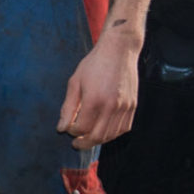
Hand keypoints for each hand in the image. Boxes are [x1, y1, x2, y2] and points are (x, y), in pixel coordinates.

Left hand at [58, 29, 141, 149]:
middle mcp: (111, 106)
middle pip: (96, 137)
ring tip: (89, 137)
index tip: (68, 127)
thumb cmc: (94, 64)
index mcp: (94, 99)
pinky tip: (104, 129)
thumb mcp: (75, 82)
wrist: (119, 49)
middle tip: (76, 143)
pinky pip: (123, 128)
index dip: (72, 132)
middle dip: (84, 143)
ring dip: (98, 139)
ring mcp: (124, 107)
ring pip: (111, 135)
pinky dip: (113, 133)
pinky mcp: (133, 106)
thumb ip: (68, 107)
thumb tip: (61, 129)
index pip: (81, 128)